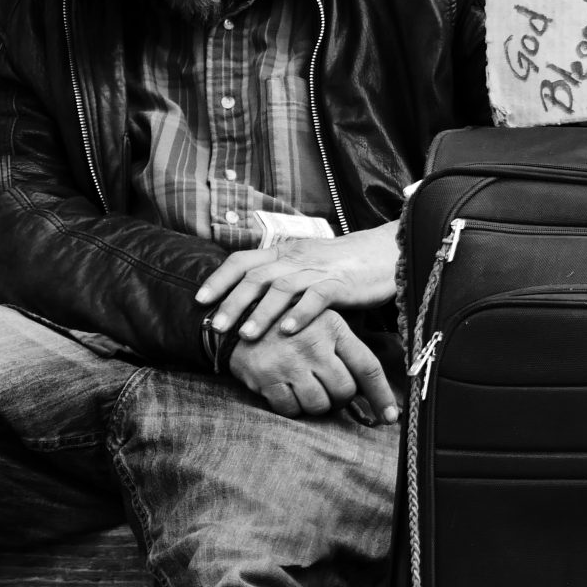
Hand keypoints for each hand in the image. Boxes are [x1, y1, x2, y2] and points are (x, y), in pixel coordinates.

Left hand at [196, 221, 399, 340]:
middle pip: (256, 276)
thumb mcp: (305, 265)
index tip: (200, 300)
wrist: (385, 253)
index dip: (219, 279)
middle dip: (232, 301)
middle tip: (215, 326)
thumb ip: (280, 276)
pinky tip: (287, 332)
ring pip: (281, 288)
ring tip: (244, 335)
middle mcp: (296, 258)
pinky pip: (316, 298)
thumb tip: (247, 297)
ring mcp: (318, 270)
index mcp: (285, 252)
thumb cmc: (342, 265)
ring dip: (260, 312)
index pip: (243, 260)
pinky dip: (299, 314)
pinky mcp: (340, 284)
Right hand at [226, 311, 399, 422]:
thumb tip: (372, 385)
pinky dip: (293, 407)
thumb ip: (346, 345)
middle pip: (345, 391)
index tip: (391, 417)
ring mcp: (289, 363)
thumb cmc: (287, 321)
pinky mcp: (266, 379)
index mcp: (333, 327)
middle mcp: (313, 344)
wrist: (235, 316)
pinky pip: (291, 410)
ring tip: (307, 389)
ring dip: (317, 405)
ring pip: (320, 405)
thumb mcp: (320, 318)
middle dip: (341, 398)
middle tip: (329, 390)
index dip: (382, 396)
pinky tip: (287, 391)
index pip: (367, 367)